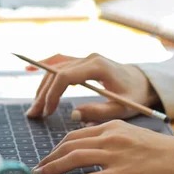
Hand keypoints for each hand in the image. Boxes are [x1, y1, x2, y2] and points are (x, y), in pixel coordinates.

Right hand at [25, 53, 158, 121]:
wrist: (144, 82)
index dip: (53, 93)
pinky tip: (30, 70)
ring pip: (55, 68)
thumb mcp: (121, 109)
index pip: (65, 75)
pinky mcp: (83, 62)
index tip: (48, 112)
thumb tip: (74, 114)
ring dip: (42, 87)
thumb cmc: (135, 96)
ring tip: (34, 108)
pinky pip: (60, 61)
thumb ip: (99, 112)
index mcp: (98, 66)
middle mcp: (89, 58)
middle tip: (34, 114)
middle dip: (43, 94)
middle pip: (57, 72)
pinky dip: (45, 66)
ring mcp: (85, 58)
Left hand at [32, 120, 173, 173]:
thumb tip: (91, 145)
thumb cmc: (162, 150)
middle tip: (37, 169)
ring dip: (53, 168)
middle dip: (49, 157)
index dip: (57, 147)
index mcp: (112, 126)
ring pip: (76, 158)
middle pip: (70, 144)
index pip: (76, 135)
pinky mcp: (124, 172)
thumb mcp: (133, 135)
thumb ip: (111, 137)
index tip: (47, 157)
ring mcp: (117, 154)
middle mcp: (111, 137)